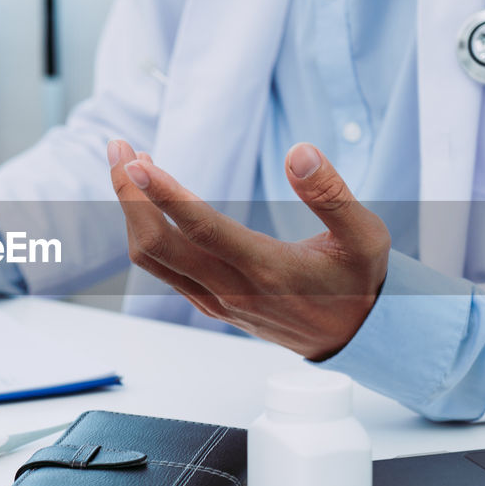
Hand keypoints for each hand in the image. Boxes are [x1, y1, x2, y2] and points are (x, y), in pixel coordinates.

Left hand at [108, 139, 389, 359]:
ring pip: (154, 259)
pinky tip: (149, 198)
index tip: (137, 164)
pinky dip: (147, 230)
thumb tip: (300, 152)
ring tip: (128, 163)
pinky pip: (163, 269)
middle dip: (129, 195)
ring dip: (132, 211)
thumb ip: (332, 193)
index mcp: (270, 270)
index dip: (165, 196)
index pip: (204, 231)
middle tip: (119, 148)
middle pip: (158, 246)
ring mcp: (217, 301)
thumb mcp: (365, 235)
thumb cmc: (359, 280)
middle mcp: (234, 289)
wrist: (355, 336)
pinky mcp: (210, 304)